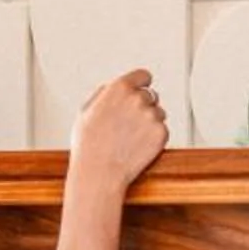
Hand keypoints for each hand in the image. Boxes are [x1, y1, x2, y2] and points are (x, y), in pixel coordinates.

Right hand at [71, 69, 168, 190]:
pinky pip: (162, 130)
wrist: (99, 174)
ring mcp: (152, 115)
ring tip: (130, 139)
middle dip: (143, 107)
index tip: (140, 92)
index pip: (144, 75)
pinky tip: (137, 147)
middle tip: (129, 125)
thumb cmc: (88, 145)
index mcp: (119, 88)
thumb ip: (104, 94)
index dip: (141, 85)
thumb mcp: (86, 111)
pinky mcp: (162, 133)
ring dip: (149, 122)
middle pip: (151, 96)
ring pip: (158, 113)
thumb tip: (115, 87)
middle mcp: (138, 98)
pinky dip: (153, 138)